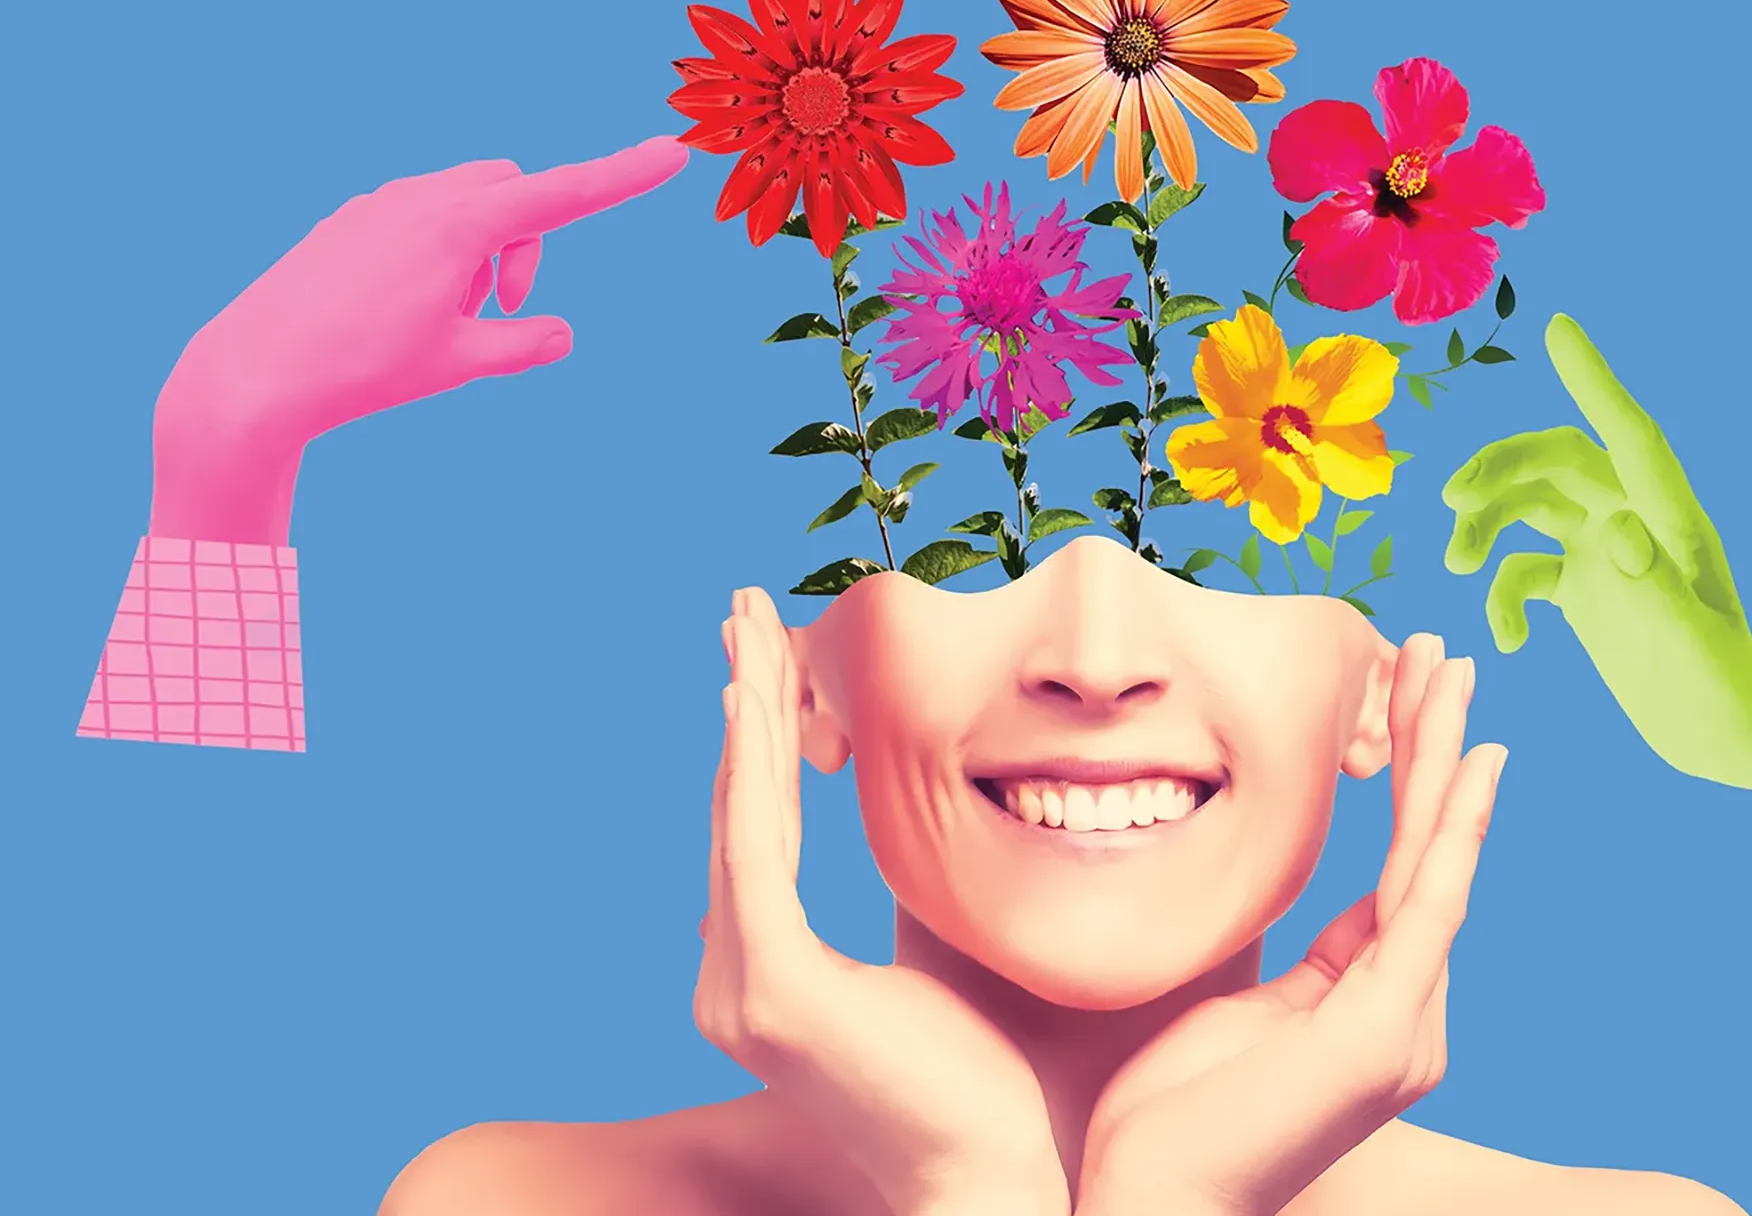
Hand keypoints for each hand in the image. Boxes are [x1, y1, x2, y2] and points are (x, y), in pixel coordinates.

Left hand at [148, 136, 689, 543]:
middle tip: (502, 310)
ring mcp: (381, 205)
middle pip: (513, 192)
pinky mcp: (350, 221)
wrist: (257, 372)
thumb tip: (558, 333)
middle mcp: (421, 199)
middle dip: (527, 244)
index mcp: (459, 225)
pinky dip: (439, 255)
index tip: (672, 152)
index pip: (563, 194)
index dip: (622, 176)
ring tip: (449, 318)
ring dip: (482, 253)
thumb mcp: (459, 362)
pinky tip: (403, 311)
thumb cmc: (363, 370)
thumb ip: (521, 343)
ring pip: (464, 204)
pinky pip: (418, 218)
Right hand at [696, 588, 1069, 1215]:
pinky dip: (759, 767)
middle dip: (747, 705)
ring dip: (750, 711)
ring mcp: (743, 989)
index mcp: (768, 980)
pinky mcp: (775, 989)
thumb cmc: (988, 1085)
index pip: (760, 836)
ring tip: (748, 625)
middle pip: (738, 812)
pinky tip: (761, 697)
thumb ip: (908, 893)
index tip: (769, 664)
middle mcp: (733, 982)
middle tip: (743, 613)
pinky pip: (759, 849)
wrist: (998, 1182)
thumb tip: (933, 818)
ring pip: (742, 816)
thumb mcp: (938, 959)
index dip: (765, 744)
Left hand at [1077, 637, 1506, 1215]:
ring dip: (1443, 758)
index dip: (1410, 780)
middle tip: (1445, 654)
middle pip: (1428, 851)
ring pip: (1434, 861)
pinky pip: (1426, 907)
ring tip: (1450, 672)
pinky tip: (1469, 767)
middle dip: (1436, 746)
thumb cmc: (1171, 1114)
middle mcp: (1405, 1012)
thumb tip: (1298, 902)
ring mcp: (1404, 1026)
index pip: (1399, 867)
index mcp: (1366, 1002)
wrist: (1152, 1204)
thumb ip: (1289, 961)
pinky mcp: (1384, 1035)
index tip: (1406, 699)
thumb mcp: (1237, 1009)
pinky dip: (1451, 833)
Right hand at [1441, 314, 1751, 791]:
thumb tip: (1615, 528)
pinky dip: (1502, 596)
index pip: (1627, 434)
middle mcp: (1634, 523)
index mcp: (1669, 518)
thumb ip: (1653, 583)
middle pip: (1558, 461)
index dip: (1592, 380)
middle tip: (1454, 503)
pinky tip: (1508, 642)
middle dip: (1501, 468)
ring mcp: (1606, 556)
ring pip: (1532, 505)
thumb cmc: (1722, 693)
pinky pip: (1526, 569)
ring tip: (1456, 564)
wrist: (1723, 741)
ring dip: (1487, 524)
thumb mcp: (1690, 642)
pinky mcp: (1585, 592)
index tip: (1560, 328)